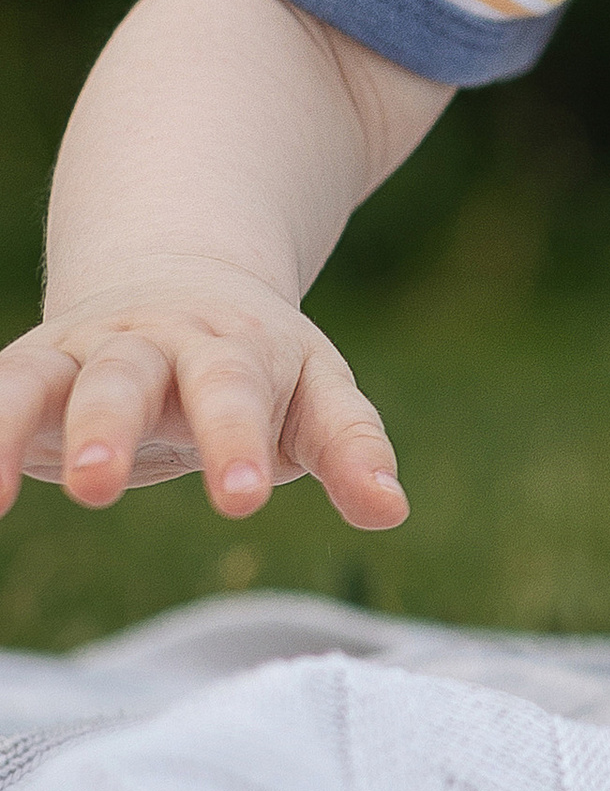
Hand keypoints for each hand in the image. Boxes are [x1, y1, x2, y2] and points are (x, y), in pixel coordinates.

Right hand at [0, 263, 406, 529]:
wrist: (179, 279)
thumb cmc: (261, 362)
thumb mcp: (315, 395)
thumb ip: (351, 448)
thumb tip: (391, 511)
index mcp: (234, 348)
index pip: (237, 391)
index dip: (238, 441)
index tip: (242, 497)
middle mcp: (151, 344)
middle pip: (130, 376)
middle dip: (113, 425)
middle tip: (102, 485)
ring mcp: (84, 354)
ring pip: (44, 379)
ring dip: (15, 427)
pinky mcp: (31, 372)